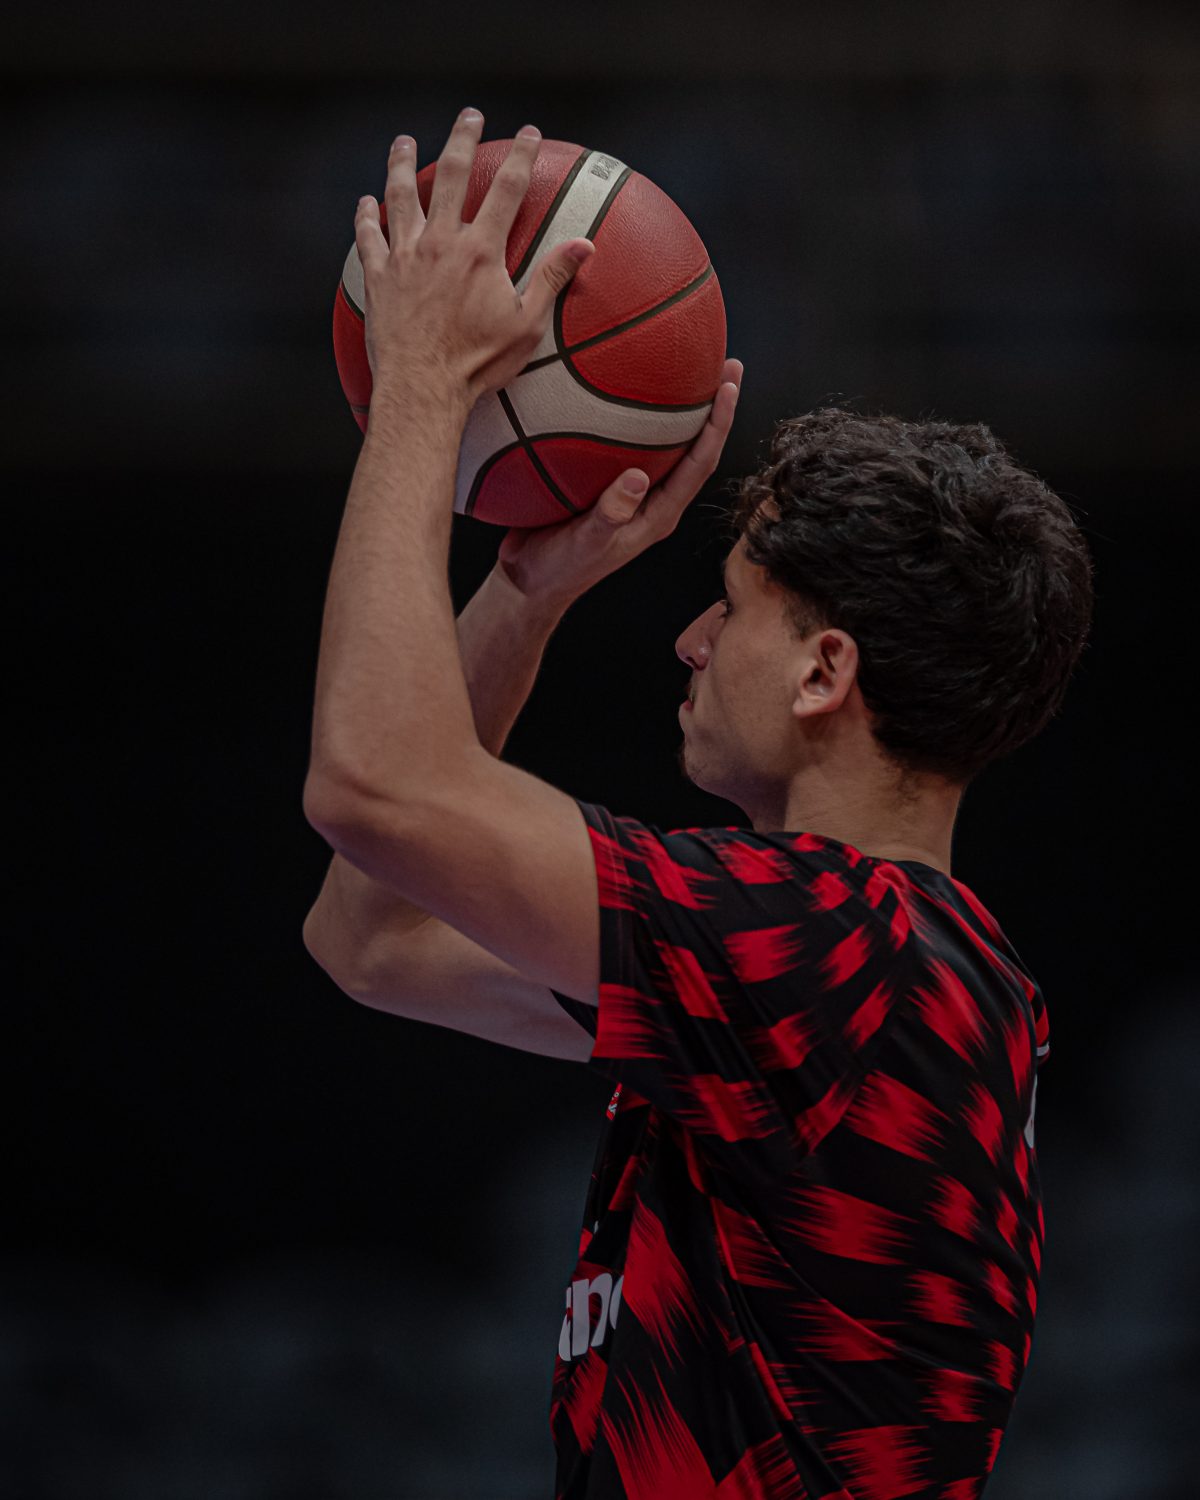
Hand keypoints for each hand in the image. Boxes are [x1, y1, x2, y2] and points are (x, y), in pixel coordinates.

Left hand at [353, 108, 594, 403]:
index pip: (508, 189)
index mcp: (481, 251)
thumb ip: (552, 278)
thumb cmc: (477, 363)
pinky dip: (366, 216)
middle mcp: (441, 242)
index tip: (530, 134)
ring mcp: (406, 256)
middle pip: (454, 175)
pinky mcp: (379, 276)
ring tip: (405, 143)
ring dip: (403, 164)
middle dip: (464, 139)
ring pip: (402, 195)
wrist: (423, 387)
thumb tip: (585, 246)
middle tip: (470, 116)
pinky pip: (368, 237)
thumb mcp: (526, 325)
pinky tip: (365, 201)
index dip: (523, 156)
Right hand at [494, 357, 743, 612]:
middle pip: (695, 447)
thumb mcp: (586, 543)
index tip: (728, 386)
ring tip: (690, 364)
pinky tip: (627, 387)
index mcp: (658, 514)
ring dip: (682, 406)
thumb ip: (611, 514)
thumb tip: (637, 477)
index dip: (718, 424)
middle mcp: (652, 498)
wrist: (528, 579)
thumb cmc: (560, 569)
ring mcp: (630, 490)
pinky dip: (637, 413)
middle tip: (725, 362)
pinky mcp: (606, 482)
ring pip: (666, 442)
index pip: (700, 463)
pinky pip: (630, 442)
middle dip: (713, 406)